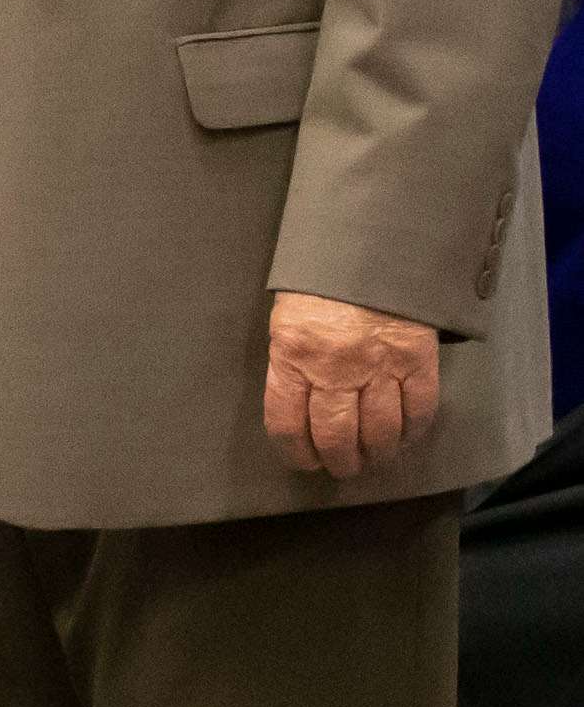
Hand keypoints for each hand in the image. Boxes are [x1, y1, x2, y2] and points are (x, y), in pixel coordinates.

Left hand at [265, 292, 440, 475]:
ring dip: (376, 454)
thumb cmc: (322, 279)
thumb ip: (292, 360)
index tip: (305, 462)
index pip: (287, 424)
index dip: (296, 453)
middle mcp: (334, 368)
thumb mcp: (288, 316)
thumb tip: (299, 405)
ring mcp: (379, 367)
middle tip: (344, 466)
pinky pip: (418, 411)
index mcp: (293, 355)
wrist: (371, 239)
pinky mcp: (416, 360)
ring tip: (374, 458)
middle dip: (340, 461)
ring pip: (379, 433)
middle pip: (336, 437)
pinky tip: (404, 437)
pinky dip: (412, 432)